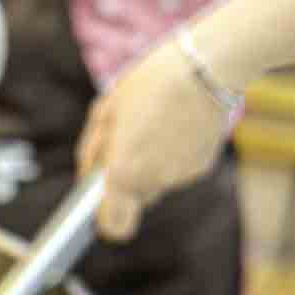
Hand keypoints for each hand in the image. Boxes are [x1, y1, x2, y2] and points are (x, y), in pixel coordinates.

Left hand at [77, 38, 231, 241]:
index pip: (113, 227)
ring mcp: (180, 177)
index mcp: (124, 173)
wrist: (206, 68)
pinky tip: (174, 125)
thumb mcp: (106, 110)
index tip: (101, 200)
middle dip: (126, 179)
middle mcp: (153, 183)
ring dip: (150, 163)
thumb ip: (92, 151)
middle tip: (127, 142)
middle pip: (134, 199)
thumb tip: (88, 176)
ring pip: (156, 182)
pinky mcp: (202, 166)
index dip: (105, 219)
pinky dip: (172, 155)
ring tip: (153, 125)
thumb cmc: (150, 84)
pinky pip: (177, 169)